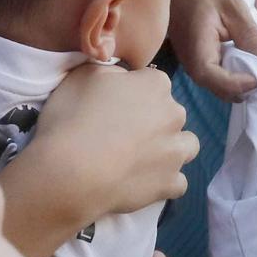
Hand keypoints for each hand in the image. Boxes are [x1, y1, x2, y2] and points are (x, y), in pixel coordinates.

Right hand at [14, 64, 196, 218]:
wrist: (70, 172)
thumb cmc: (72, 117)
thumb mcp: (82, 75)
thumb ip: (111, 72)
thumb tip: (121, 79)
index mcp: (156, 84)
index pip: (152, 82)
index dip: (133, 93)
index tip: (113, 106)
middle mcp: (174, 115)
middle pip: (170, 113)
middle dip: (154, 120)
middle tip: (123, 133)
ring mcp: (176, 151)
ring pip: (186, 146)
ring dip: (170, 149)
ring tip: (142, 158)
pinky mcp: (171, 183)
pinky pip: (177, 182)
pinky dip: (164, 181)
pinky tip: (143, 182)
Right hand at [169, 0, 256, 100]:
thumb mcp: (233, 8)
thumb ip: (252, 35)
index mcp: (199, 54)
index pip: (222, 83)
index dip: (244, 84)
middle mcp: (193, 68)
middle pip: (223, 91)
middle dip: (247, 88)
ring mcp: (194, 69)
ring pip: (221, 88)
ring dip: (242, 84)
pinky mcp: (198, 66)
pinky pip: (218, 79)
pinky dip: (235, 77)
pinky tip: (249, 65)